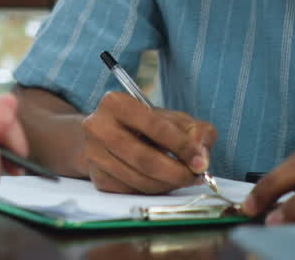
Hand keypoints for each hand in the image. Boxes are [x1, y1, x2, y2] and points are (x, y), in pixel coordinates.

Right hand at [78, 91, 216, 193]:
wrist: (106, 136)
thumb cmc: (145, 125)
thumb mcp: (171, 118)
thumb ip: (194, 131)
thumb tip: (201, 157)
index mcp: (115, 103)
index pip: (154, 126)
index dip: (182, 146)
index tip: (200, 162)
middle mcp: (97, 127)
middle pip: (144, 158)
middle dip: (176, 172)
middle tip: (195, 177)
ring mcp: (93, 154)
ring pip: (139, 179)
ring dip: (167, 184)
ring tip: (182, 179)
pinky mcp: (96, 178)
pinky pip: (132, 191)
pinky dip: (153, 191)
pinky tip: (162, 182)